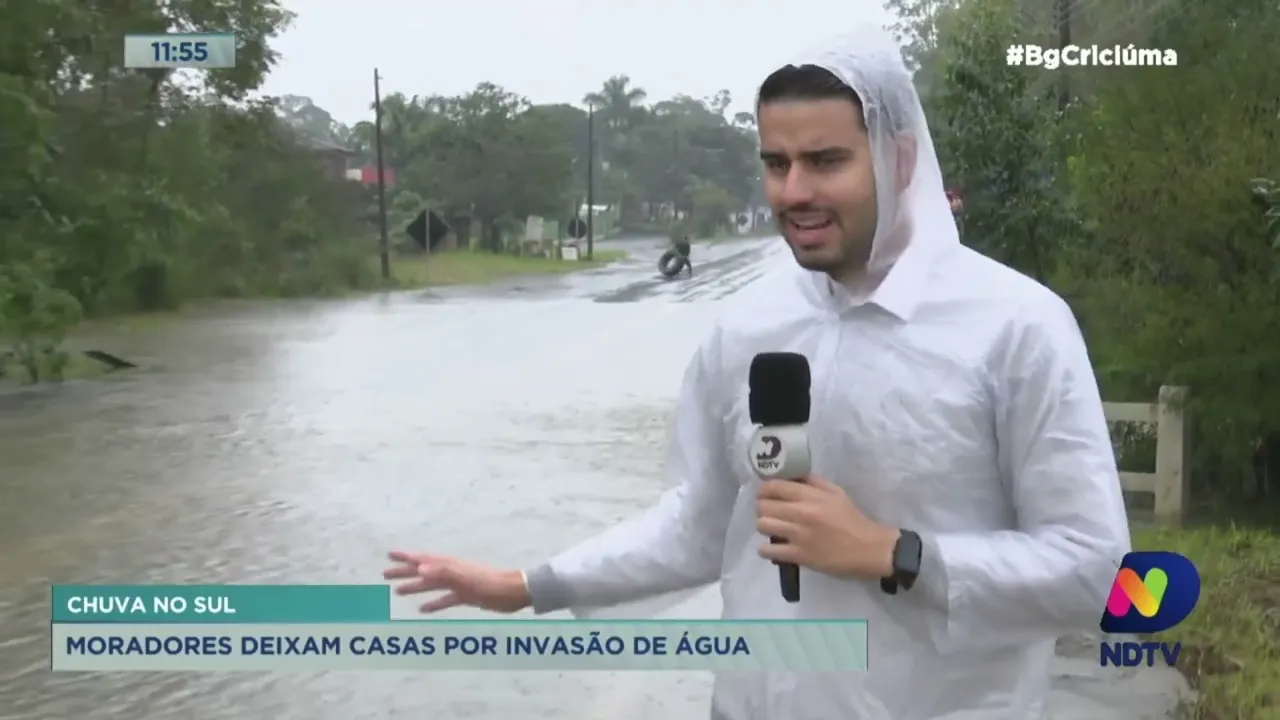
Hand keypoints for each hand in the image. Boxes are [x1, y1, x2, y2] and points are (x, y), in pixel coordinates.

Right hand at [382, 551, 530, 613]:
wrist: (514, 591)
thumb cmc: (491, 583)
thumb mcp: (466, 578)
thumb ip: (443, 572)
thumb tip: (419, 568)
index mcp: (450, 565)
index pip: (423, 559)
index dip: (407, 557)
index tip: (389, 555)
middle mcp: (452, 572)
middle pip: (423, 571)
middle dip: (405, 572)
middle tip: (385, 575)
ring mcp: (459, 584)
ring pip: (431, 585)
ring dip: (415, 587)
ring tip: (398, 591)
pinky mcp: (466, 596)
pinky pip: (445, 599)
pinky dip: (433, 603)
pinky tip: (422, 610)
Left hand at [755, 476, 900, 579]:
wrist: (869, 548)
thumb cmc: (853, 519)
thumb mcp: (837, 492)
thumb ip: (814, 482)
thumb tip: (791, 476)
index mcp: (811, 496)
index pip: (774, 487)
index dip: (764, 490)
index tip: (766, 494)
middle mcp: (801, 513)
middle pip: (764, 506)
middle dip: (762, 508)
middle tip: (769, 512)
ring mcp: (798, 535)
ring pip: (763, 525)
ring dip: (764, 526)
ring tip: (772, 529)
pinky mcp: (799, 555)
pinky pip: (769, 551)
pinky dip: (766, 550)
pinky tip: (772, 548)